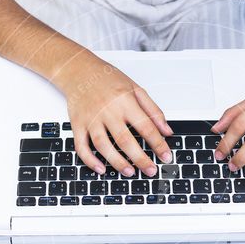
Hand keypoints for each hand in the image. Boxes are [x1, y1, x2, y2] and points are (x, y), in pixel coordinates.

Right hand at [55, 55, 172, 176]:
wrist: (79, 70)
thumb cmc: (108, 80)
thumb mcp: (136, 89)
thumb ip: (153, 110)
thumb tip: (167, 131)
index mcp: (125, 101)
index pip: (145, 126)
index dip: (158, 144)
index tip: (166, 156)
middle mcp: (108, 111)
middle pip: (125, 140)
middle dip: (140, 158)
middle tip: (151, 171)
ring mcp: (91, 119)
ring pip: (103, 145)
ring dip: (117, 162)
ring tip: (130, 172)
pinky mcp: (77, 125)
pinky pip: (81, 146)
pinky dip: (90, 160)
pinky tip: (101, 169)